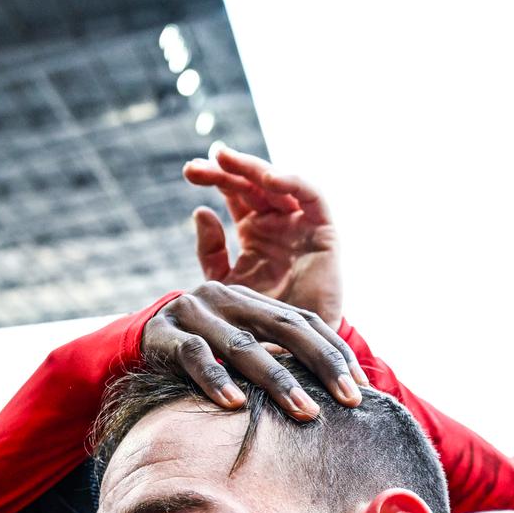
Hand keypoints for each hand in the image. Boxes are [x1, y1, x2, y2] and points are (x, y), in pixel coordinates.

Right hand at [142, 281, 364, 422]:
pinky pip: (194, 356)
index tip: (361, 387)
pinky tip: (235, 404)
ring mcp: (195, 313)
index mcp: (251, 300)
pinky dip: (215, 380)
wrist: (129, 342)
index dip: (334, 351)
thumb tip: (325, 393)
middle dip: (321, 364)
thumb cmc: (195, 353)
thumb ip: (272, 357)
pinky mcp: (164, 334)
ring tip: (304, 411)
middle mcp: (227, 298)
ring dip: (276, 380)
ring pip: (243, 345)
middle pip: (284, 328)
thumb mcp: (235, 347)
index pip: (304, 321)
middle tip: (348, 400)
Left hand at [183, 145, 342, 326]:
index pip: (234, 196)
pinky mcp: (324, 231)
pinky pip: (312, 196)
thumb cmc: (259, 322)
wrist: (293, 352)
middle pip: (252, 185)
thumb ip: (211, 251)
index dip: (215, 178)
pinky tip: (269, 178)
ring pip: (278, 184)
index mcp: (254, 233)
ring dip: (253, 168)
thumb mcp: (225, 285)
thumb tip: (200, 211)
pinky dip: (293, 182)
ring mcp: (300, 225)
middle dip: (227, 169)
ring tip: (227, 160)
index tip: (189, 171)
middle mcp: (277, 224)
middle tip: (200, 163)